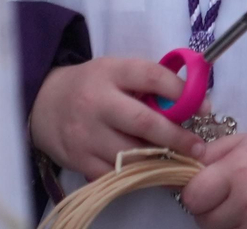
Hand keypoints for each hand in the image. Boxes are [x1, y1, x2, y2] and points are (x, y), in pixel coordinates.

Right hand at [28, 58, 205, 177]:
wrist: (42, 103)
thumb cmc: (90, 85)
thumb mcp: (115, 71)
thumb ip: (147, 83)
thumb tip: (192, 100)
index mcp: (110, 72)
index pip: (151, 77)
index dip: (181, 92)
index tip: (203, 107)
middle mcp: (97, 102)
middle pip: (144, 123)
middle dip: (177, 137)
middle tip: (199, 148)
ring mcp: (86, 134)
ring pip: (132, 155)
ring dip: (160, 160)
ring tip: (178, 161)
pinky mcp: (79, 159)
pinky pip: (117, 174)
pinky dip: (137, 175)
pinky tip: (151, 171)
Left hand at [180, 132, 246, 228]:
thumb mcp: (240, 143)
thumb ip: (205, 156)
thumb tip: (171, 172)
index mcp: (239, 171)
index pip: (193, 197)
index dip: (195, 192)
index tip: (206, 186)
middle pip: (203, 221)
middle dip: (208, 210)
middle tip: (225, 197)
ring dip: (223, 225)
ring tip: (241, 208)